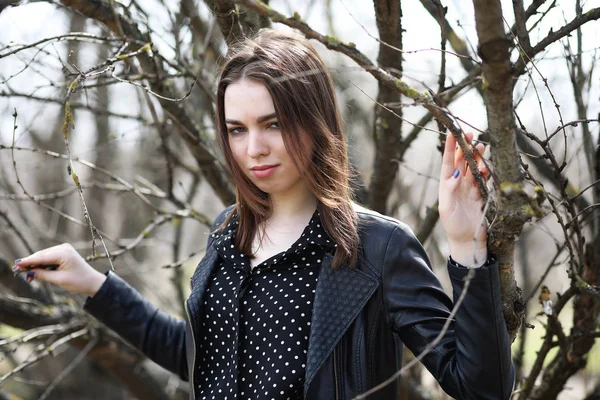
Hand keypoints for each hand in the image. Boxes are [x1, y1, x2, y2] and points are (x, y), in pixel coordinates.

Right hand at [12, 243, 105, 296]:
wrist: (92, 281)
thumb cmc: (79, 282)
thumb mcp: (59, 280)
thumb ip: (43, 274)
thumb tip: (28, 271)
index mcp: (64, 253)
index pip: (42, 257)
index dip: (28, 261)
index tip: (16, 264)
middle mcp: (64, 248)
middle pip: (41, 255)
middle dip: (29, 263)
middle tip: (17, 272)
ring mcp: (64, 249)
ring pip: (44, 256)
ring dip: (35, 264)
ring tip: (26, 274)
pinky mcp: (63, 252)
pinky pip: (49, 257)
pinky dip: (42, 264)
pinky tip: (35, 270)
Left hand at [438, 132, 489, 266]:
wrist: (467, 242)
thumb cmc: (453, 226)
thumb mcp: (447, 208)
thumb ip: (450, 190)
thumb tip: (456, 173)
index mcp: (447, 185)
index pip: (448, 162)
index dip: (451, 148)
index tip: (452, 133)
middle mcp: (458, 185)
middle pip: (463, 162)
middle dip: (466, 147)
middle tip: (470, 133)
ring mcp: (471, 189)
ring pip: (475, 168)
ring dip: (478, 157)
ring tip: (481, 146)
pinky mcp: (482, 195)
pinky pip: (485, 179)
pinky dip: (486, 171)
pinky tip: (487, 165)